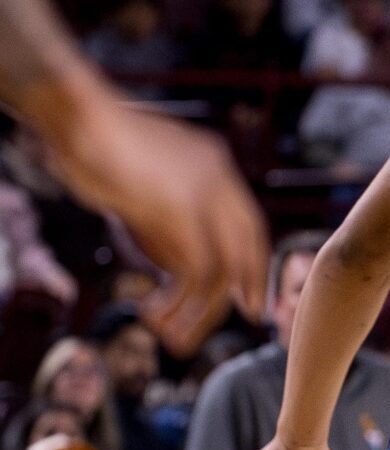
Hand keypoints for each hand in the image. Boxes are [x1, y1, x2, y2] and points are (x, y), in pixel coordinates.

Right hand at [47, 87, 269, 354]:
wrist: (76, 113)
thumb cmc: (89, 141)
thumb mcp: (140, 176)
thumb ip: (164, 211)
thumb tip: (169, 257)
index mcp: (212, 160)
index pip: (248, 221)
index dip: (252, 259)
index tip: (251, 291)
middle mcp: (218, 176)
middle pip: (249, 244)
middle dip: (250, 284)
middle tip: (253, 316)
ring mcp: (204, 193)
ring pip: (223, 268)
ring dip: (202, 309)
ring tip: (174, 335)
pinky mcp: (183, 211)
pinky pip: (197, 272)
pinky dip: (180, 303)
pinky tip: (154, 315)